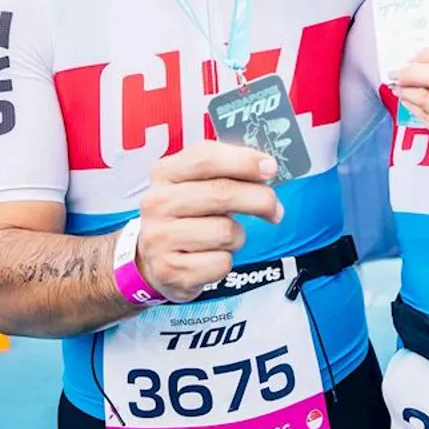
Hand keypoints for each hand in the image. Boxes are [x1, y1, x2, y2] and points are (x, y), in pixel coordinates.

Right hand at [133, 141, 282, 302]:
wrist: (154, 261)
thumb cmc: (186, 216)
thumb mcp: (196, 185)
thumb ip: (227, 171)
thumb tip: (266, 167)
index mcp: (164, 173)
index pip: (205, 158)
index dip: (243, 161)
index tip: (270, 168)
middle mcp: (157, 203)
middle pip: (222, 194)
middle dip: (259, 200)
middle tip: (274, 209)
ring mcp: (159, 238)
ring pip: (226, 232)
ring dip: (237, 237)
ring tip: (225, 238)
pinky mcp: (169, 270)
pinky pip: (221, 263)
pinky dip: (226, 261)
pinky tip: (212, 257)